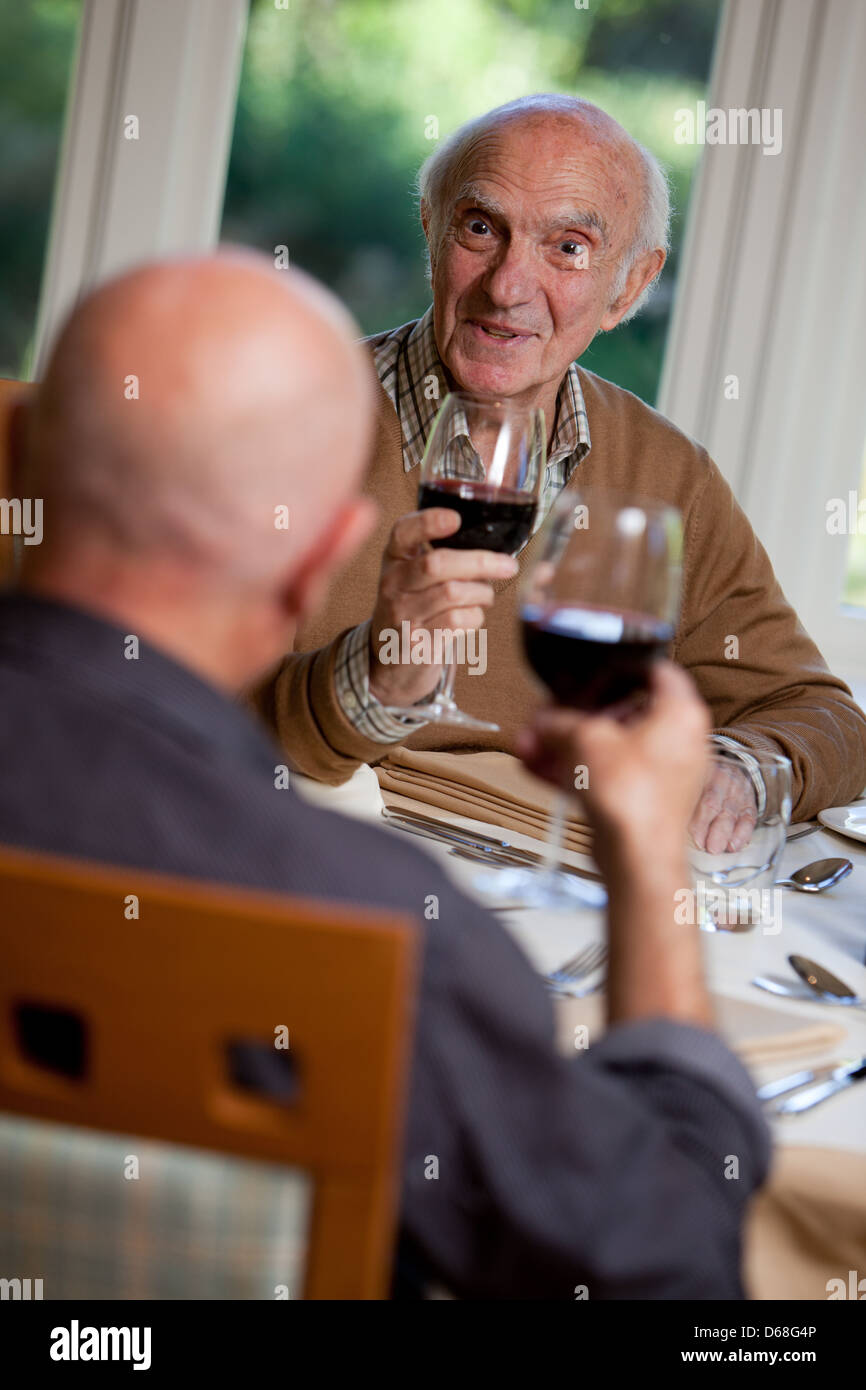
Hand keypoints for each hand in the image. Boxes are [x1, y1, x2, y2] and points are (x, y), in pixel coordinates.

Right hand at [368, 508, 517, 705]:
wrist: (391, 655)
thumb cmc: (416, 604)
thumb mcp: (416, 573)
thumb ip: (446, 554)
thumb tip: (502, 554)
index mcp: (394, 558)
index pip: (403, 532)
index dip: (428, 522)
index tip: (456, 519)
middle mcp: (392, 584)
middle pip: (436, 564)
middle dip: (479, 562)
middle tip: (508, 565)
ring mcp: (401, 615)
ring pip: (453, 593)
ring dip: (481, 593)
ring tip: (485, 595)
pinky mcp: (416, 642)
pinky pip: (457, 621)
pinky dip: (475, 616)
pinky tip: (471, 615)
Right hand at [516, 663, 710, 871]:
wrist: (636, 858)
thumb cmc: (630, 795)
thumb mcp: (584, 739)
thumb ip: (559, 721)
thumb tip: (544, 721)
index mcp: (680, 713)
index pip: (657, 671)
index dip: (621, 667)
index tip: (594, 671)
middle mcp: (679, 742)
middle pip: (620, 714)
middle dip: (573, 717)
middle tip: (546, 717)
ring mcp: (662, 774)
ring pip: (607, 749)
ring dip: (564, 746)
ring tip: (529, 746)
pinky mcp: (643, 800)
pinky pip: (607, 776)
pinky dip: (574, 771)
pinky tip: (536, 769)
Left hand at [688, 758, 756, 853]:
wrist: (732, 771)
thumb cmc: (704, 782)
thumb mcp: (692, 781)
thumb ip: (682, 796)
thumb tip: (668, 821)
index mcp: (702, 773)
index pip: (695, 794)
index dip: (694, 816)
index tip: (688, 833)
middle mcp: (722, 781)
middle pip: (713, 805)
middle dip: (708, 828)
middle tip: (704, 846)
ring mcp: (738, 793)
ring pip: (730, 814)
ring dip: (723, 835)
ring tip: (716, 849)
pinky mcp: (749, 805)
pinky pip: (748, 820)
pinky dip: (742, 835)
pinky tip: (734, 847)